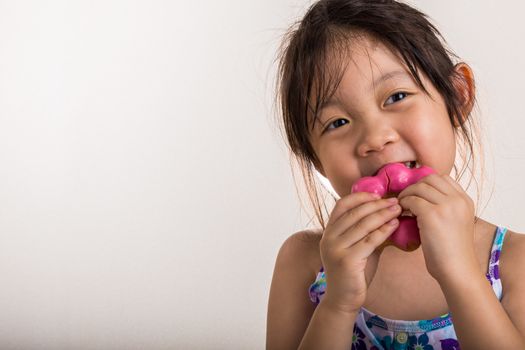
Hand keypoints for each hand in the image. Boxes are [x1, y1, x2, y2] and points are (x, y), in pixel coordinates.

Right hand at [319, 192, 401, 313]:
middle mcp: (329, 237)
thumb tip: (388, 212)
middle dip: (376, 205)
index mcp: (328, 231)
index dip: (359, 197)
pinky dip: (383, 230)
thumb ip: (366, 231)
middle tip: (394, 201)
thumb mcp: (357, 247)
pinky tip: (394, 225)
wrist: (343, 299)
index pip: (341, 205)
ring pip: (363, 225)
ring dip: (382, 214)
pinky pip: (369, 240)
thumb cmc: (354, 273)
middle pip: (354, 213)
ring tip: (397, 209)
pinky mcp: (347, 260)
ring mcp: (336, 249)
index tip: (378, 194)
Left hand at [397, 174, 476, 282]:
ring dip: (407, 195)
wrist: (457, 270)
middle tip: (406, 199)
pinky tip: (402, 214)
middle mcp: (458, 200)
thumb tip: (421, 197)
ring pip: (419, 187)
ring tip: (402, 207)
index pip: (443, 178)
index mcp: (466, 201)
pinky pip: (411, 200)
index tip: (417, 194)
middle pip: (430, 179)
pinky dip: (403, 205)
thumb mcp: (456, 222)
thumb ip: (446, 207)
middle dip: (415, 187)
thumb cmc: (452, 252)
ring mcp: (446, 206)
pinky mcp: (432, 214)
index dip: (426, 184)